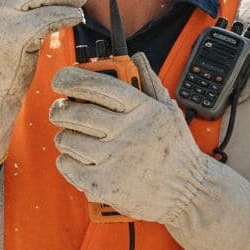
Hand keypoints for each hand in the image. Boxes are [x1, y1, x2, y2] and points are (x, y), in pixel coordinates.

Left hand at [49, 53, 249, 249]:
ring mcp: (114, 160)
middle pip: (76, 113)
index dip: (73, 78)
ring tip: (73, 137)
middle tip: (61, 110)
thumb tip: (136, 57)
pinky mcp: (103, 184)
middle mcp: (127, 133)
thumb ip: (149, 82)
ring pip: (67, 139)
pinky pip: (67, 165)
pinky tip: (78, 158)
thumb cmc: (176, 150)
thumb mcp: (169, 111)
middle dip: (61, 109)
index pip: (99, 85)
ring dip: (65, 136)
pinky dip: (66, 161)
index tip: (60, 79)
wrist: (189, 193)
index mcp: (142, 110)